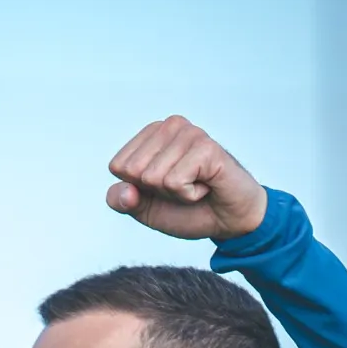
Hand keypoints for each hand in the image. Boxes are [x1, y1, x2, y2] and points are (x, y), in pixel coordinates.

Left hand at [106, 117, 267, 242]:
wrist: (228, 221)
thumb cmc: (189, 209)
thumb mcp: (145, 210)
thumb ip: (122, 200)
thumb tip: (125, 191)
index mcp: (151, 135)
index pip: (118, 166)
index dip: (138, 190)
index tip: (165, 188)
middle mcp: (169, 126)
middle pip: (133, 171)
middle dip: (156, 191)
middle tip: (183, 187)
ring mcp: (189, 133)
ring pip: (154, 177)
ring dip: (175, 194)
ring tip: (197, 185)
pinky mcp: (206, 146)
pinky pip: (175, 182)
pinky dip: (190, 195)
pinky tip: (206, 185)